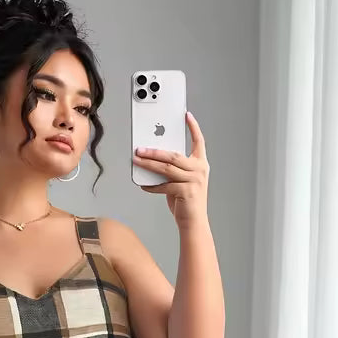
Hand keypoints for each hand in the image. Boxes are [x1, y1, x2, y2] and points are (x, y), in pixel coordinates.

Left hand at [132, 111, 209, 228]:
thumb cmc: (187, 201)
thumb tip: (153, 160)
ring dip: (149, 164)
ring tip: (136, 160)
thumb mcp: (183, 181)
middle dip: (154, 151)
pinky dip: (151, 185)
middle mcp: (199, 170)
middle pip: (173, 155)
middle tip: (140, 148)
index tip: (186, 115)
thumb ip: (174, 169)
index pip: (199, 141)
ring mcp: (194, 181)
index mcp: (201, 164)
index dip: (193, 127)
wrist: (194, 222)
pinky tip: (143, 184)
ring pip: (166, 168)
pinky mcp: (186, 192)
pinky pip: (164, 185)